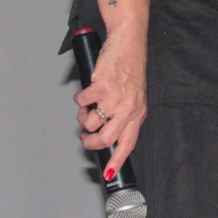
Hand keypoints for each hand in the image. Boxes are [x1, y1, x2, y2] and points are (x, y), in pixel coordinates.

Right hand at [75, 29, 147, 175]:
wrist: (128, 43)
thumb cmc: (129, 69)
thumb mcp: (134, 96)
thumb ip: (123, 116)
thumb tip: (105, 134)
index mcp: (137, 113)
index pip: (128, 144)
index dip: (117, 161)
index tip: (109, 174)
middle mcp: (128, 108)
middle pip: (105, 139)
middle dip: (89, 142)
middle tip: (85, 137)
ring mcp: (114, 98)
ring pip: (89, 122)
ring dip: (82, 117)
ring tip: (86, 108)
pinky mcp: (101, 86)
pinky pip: (81, 102)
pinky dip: (79, 99)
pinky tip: (87, 91)